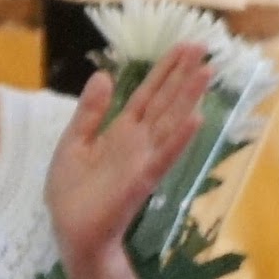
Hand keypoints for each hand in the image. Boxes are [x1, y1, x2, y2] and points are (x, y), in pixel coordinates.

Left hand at [46, 42, 209, 271]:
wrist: (71, 230)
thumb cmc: (72, 192)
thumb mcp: (74, 142)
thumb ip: (90, 111)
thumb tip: (104, 74)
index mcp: (122, 131)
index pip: (149, 94)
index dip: (165, 71)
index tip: (185, 47)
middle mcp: (139, 141)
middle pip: (166, 101)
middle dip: (183, 75)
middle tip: (204, 47)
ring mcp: (144, 158)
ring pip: (171, 122)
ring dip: (189, 98)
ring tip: (207, 72)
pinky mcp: (143, 178)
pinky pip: (164, 154)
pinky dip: (180, 137)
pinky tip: (196, 118)